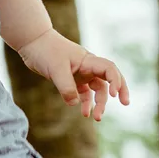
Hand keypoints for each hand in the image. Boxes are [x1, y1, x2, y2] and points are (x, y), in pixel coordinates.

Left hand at [16, 31, 130, 120]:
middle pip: (109, 79)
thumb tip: (75, 103)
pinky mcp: (71, 79)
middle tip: (125, 103)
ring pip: (96, 89)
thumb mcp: (56, 69)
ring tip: (96, 118)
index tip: (114, 95)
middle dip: (119, 91)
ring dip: (99, 103)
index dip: (116, 81)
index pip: (109, 69)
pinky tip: (83, 112)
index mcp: (88, 60)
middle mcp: (88, 66)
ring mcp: (81, 73)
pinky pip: (83, 93)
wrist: (32, 42)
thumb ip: (66, 87)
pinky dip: (85, 103)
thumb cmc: (46, 50)